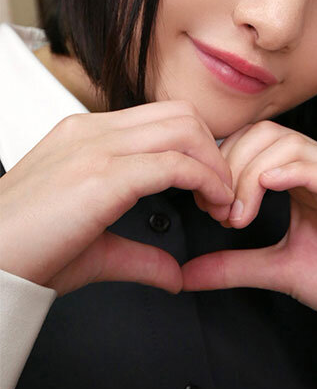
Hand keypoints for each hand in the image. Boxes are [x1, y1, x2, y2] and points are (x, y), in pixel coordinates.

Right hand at [0, 101, 233, 295]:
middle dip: (213, 150)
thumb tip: (174, 273)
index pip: (160, 119)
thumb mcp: (92, 248)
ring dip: (214, 163)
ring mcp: (95, 148)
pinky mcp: (102, 176)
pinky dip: (205, 180)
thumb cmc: (23, 253)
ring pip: (183, 129)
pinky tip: (212, 202)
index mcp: (84, 137)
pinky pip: (173, 163)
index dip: (196, 148)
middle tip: (221, 191)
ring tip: (220, 200)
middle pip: (180, 115)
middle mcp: (91, 132)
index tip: (209, 186)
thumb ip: (139, 255)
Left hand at [182, 121, 316, 371]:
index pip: (255, 141)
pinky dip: (290, 172)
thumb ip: (233, 264)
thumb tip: (187, 272)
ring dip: (252, 174)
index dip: (224, 164)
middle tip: (219, 211)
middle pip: (267, 135)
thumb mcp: (277, 269)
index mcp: (304, 175)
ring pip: (290, 146)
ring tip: (239, 215)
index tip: (209, 204)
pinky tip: (268, 187)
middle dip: (232, 167)